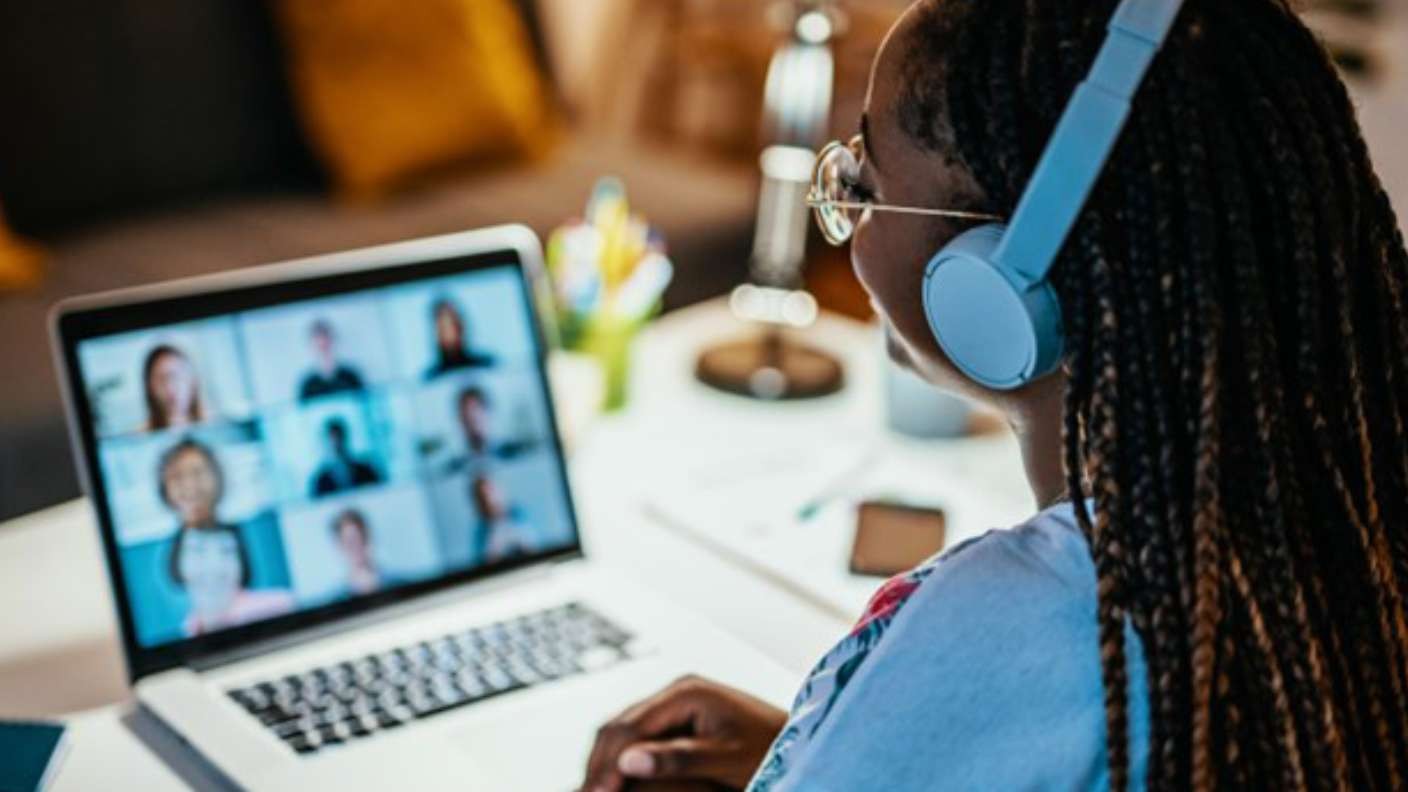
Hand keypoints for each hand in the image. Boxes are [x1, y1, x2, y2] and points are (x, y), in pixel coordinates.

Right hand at [580, 675, 788, 791]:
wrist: (796, 738)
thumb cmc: (769, 747)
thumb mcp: (726, 758)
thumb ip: (678, 759)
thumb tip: (629, 761)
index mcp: (686, 692)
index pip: (629, 727)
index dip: (607, 764)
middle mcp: (675, 691)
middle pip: (618, 724)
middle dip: (598, 763)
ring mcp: (674, 702)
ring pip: (622, 729)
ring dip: (605, 761)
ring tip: (594, 790)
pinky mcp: (676, 716)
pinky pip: (637, 735)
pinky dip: (620, 759)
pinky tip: (615, 782)